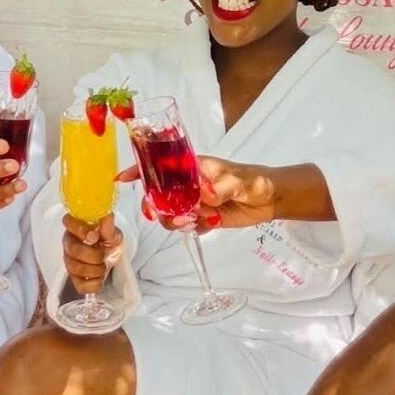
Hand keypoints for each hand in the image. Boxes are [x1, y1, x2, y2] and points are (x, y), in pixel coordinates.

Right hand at [62, 213, 122, 293]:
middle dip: (94, 255)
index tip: (95, 237)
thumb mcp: (111, 232)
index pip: (68, 222)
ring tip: (104, 265)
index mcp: (75, 227)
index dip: (80, 230)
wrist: (111, 256)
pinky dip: (95, 284)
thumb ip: (107, 226)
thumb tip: (106, 214)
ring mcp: (69, 261)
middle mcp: (68, 243)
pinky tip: (100, 277)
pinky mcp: (73, 278)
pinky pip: (80, 285)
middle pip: (73, 250)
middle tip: (104, 255)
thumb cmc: (107, 241)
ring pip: (76, 268)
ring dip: (96, 270)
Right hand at [116, 157, 276, 232]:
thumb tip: (204, 193)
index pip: (162, 165)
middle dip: (157, 206)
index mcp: (194, 167)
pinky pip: (188, 226)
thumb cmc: (255, 180)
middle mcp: (190, 184)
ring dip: (174, 220)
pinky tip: (208, 225)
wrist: (271, 199)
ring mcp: (196, 202)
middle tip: (167, 215)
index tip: (123, 179)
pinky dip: (192, 229)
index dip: (140, 170)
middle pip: (159, 194)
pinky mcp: (204, 218)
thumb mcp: (240, 180)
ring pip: (170, 213)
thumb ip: (223, 185)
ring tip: (193, 222)